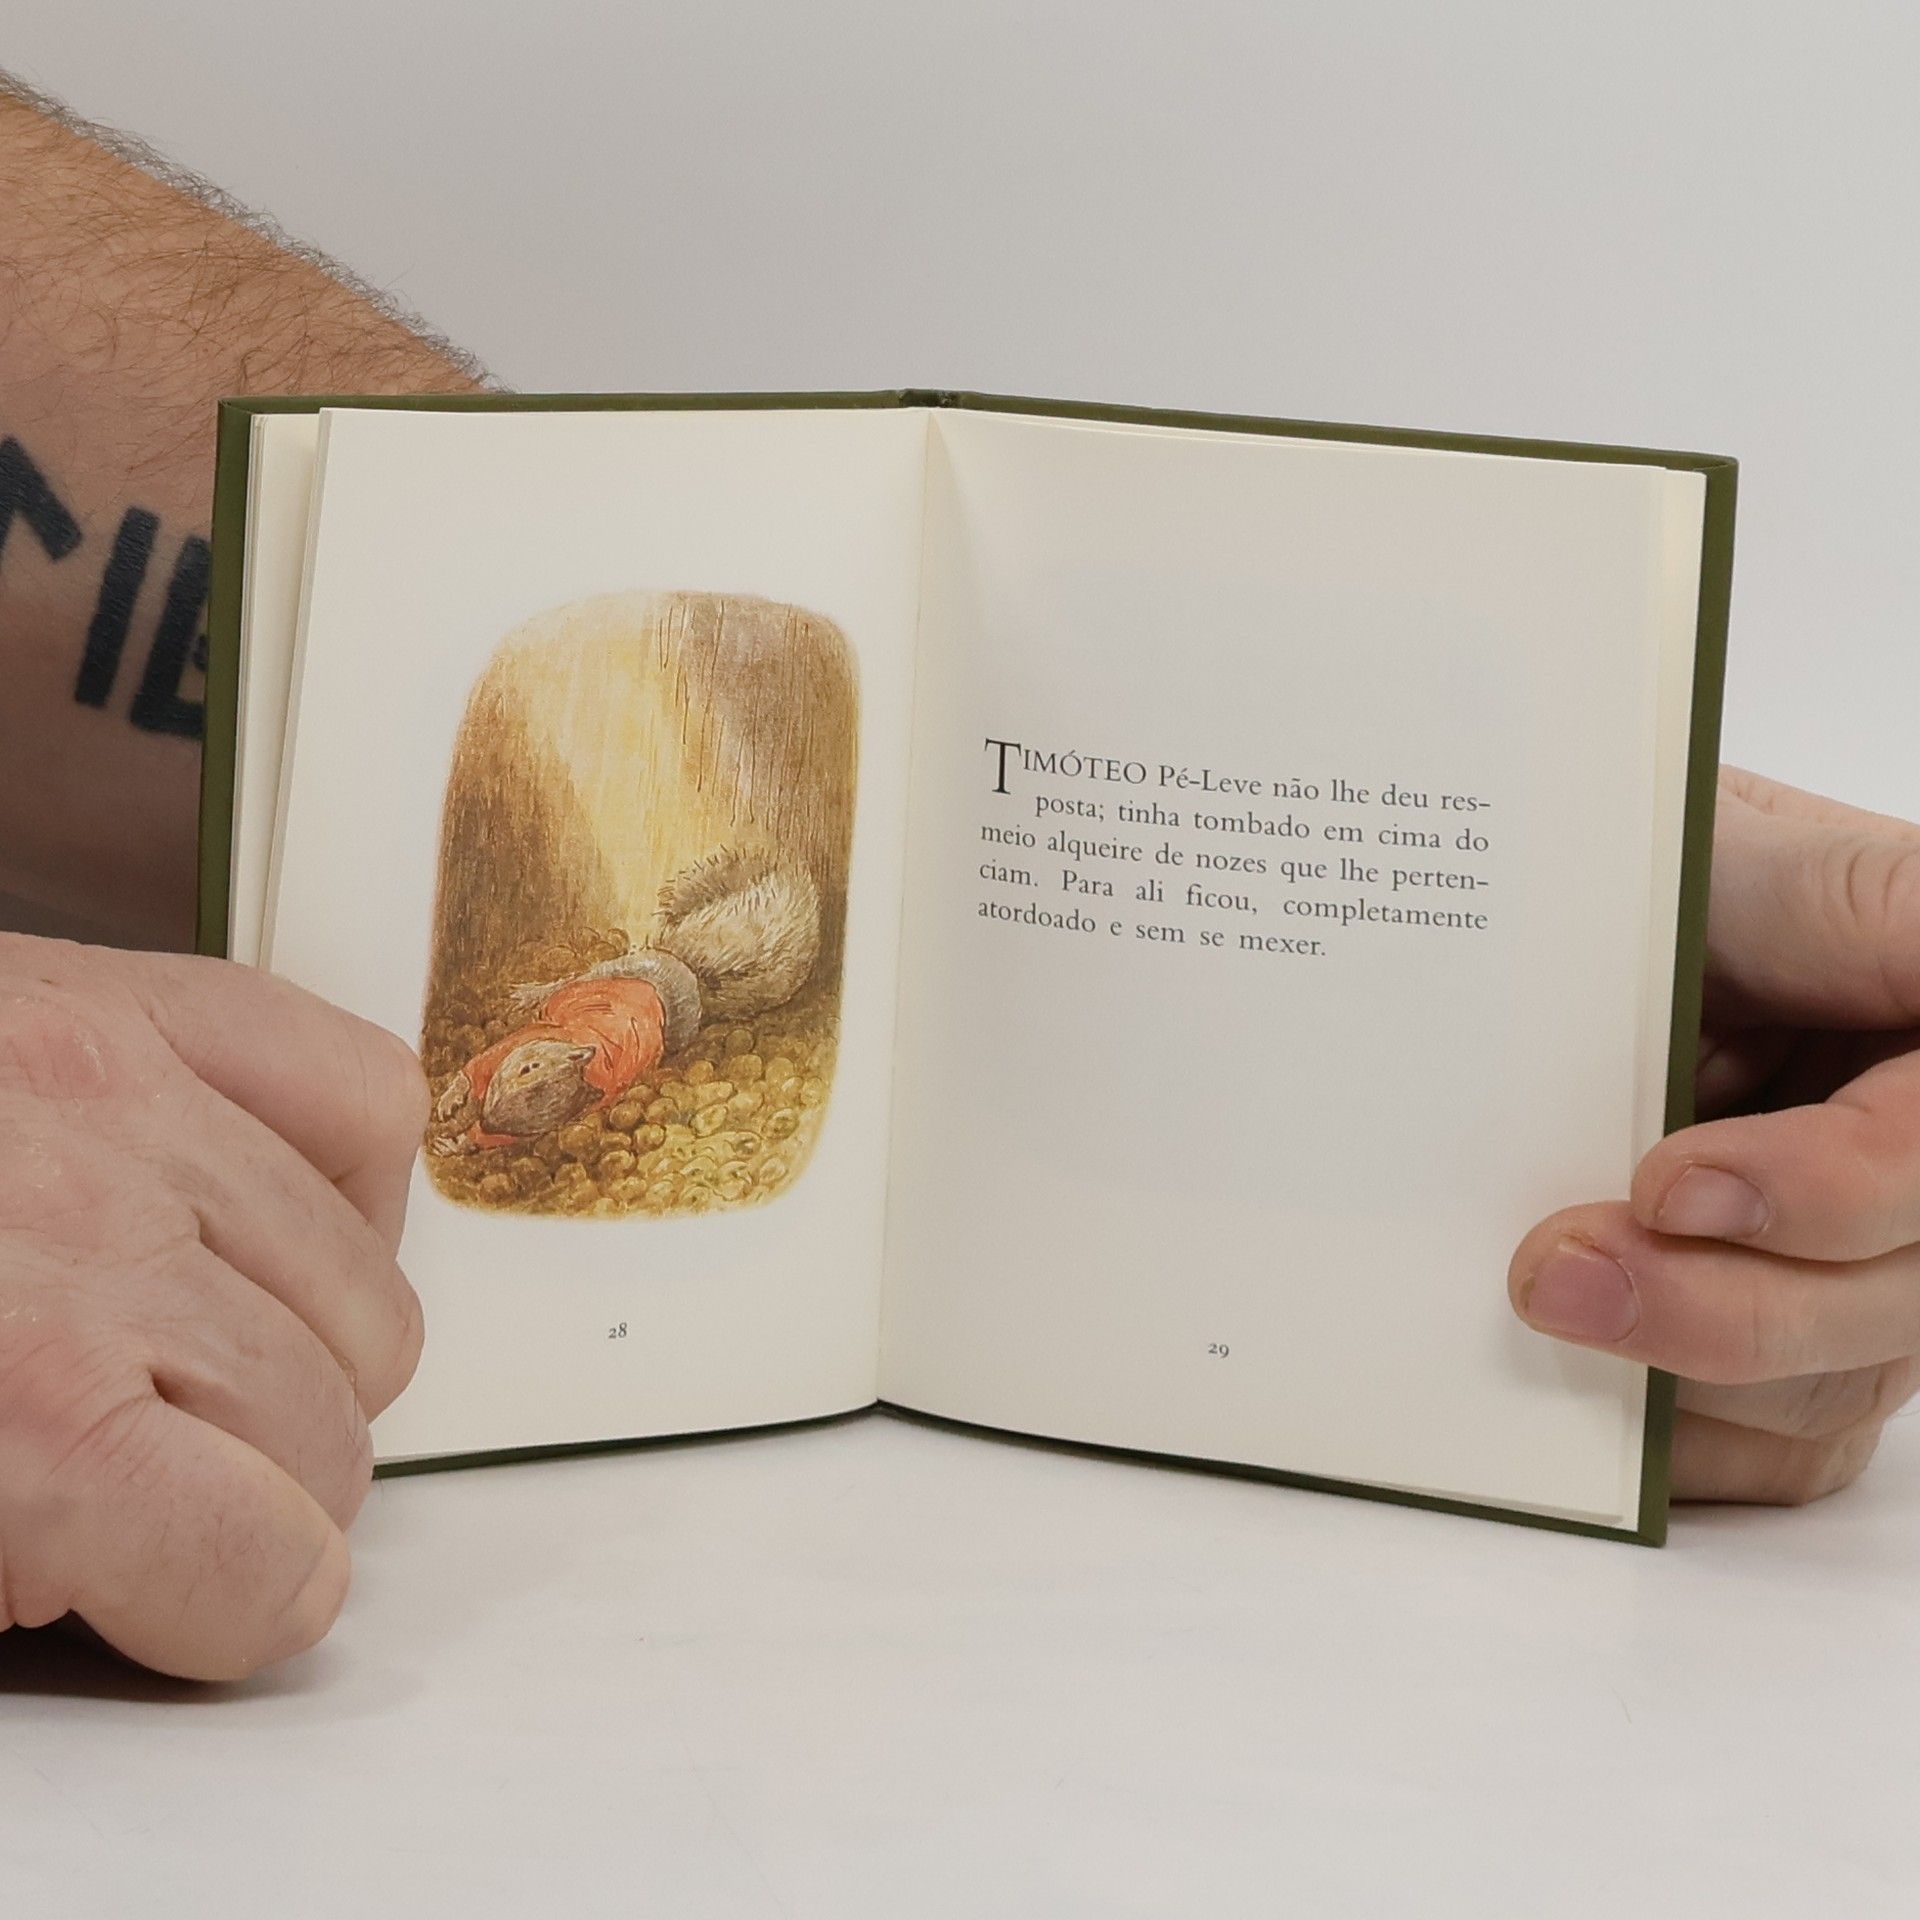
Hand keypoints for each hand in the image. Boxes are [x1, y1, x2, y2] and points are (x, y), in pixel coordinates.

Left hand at [0, 933, 425, 1676]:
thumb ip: (3, 1571)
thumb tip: (116, 1578)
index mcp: (20, 1414)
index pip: (267, 1574)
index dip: (222, 1612)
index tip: (174, 1590)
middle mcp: (101, 1243)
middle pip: (329, 1441)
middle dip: (258, 1494)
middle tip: (156, 1484)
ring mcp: (127, 1098)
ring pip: (369, 1295)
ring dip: (303, 1354)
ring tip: (186, 1353)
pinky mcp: (131, 1001)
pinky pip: (359, 1095)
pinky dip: (342, 1182)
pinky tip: (253, 1227)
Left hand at [1510, 768, 1919, 1504]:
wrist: (1573, 929)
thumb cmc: (1658, 865)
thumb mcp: (1729, 843)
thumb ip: (1828, 899)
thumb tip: (1901, 938)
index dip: (1833, 1186)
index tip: (1669, 1186)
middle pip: (1908, 1298)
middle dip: (1728, 1308)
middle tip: (1554, 1274)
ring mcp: (1881, 1268)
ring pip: (1838, 1387)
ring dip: (1680, 1373)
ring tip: (1536, 1302)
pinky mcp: (1808, 1350)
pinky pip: (1771, 1446)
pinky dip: (1667, 1430)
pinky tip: (1564, 1381)